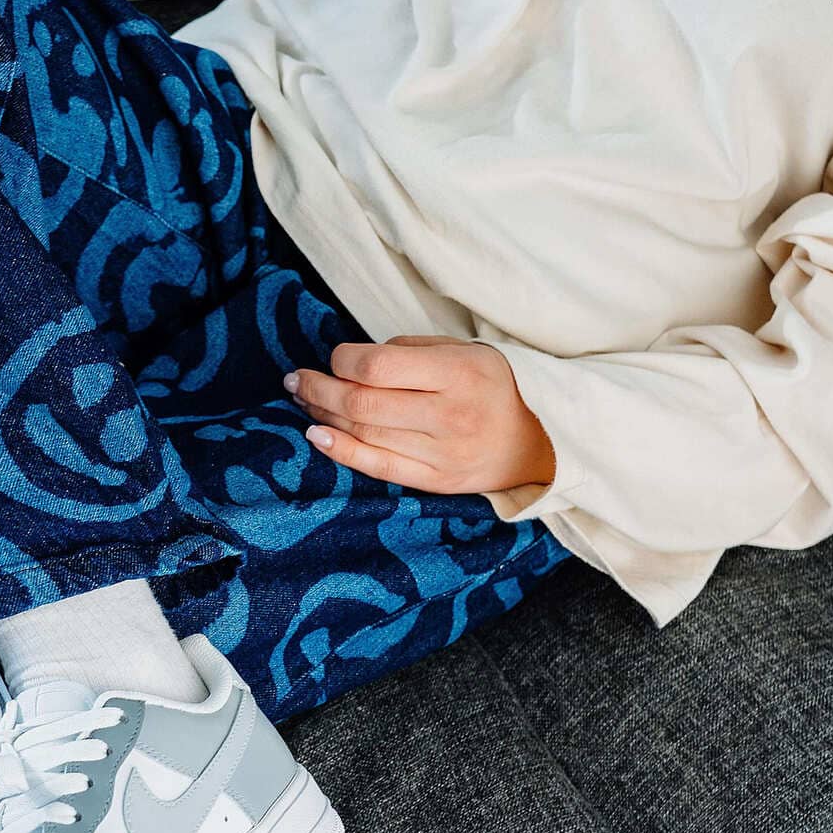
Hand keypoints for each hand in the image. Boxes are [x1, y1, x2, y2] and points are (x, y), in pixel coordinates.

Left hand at [283, 337, 556, 495]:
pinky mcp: (435, 482)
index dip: (343, 360)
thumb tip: (354, 361)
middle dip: (319, 389)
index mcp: (459, 373)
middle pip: (363, 404)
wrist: (537, 441)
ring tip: (303, 401)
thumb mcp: (464, 351)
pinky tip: (316, 436)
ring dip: (322, 416)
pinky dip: (341, 451)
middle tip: (296, 380)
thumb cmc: (490, 386)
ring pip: (364, 434)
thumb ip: (411, 349)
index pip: (379, 366)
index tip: (335, 356)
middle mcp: (450, 416)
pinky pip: (378, 467)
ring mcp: (442, 454)